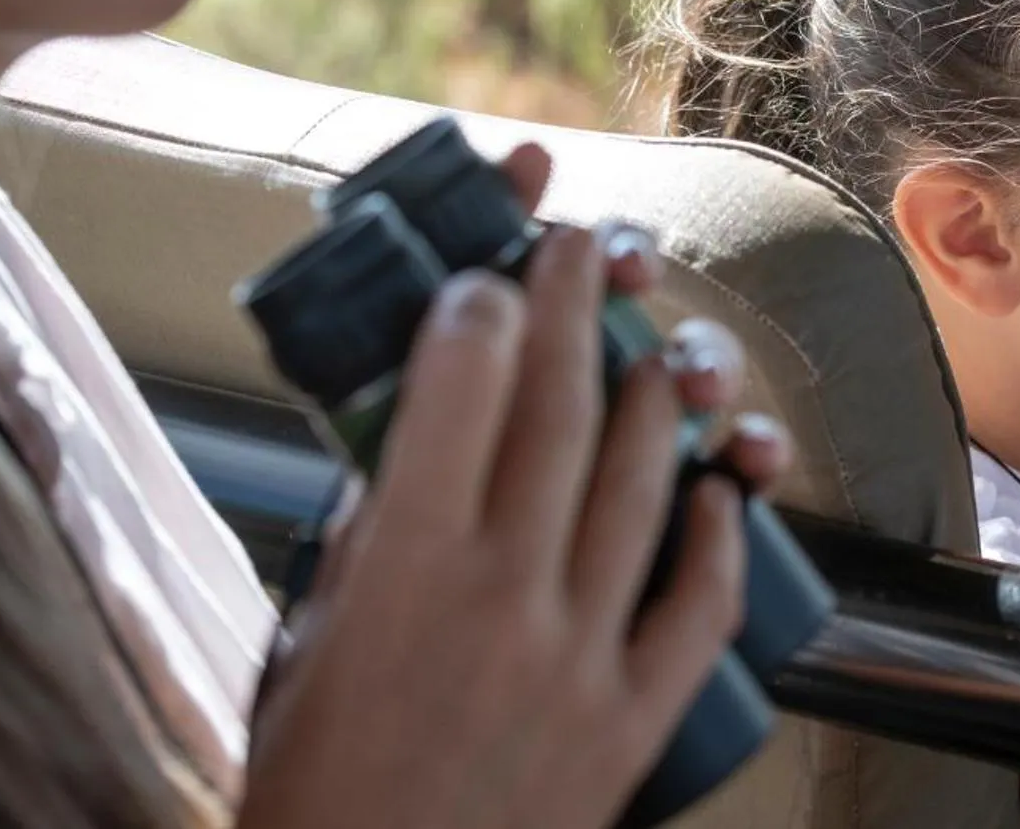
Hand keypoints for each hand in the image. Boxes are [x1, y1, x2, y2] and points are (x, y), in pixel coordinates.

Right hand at [239, 145, 790, 828]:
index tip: (486, 269)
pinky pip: (697, 610)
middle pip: (556, 411)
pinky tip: (716, 491)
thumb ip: (363, 541)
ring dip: (654, 398)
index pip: (456, 392)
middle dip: (572, 306)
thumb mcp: (302, 646)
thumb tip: (406, 448)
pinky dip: (717, 541)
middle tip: (579, 244)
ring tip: (659, 342)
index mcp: (400, 572)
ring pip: (637, 488)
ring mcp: (577, 659)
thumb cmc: (314, 789)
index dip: (479, 309)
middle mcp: (499, 598)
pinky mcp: (631, 724)